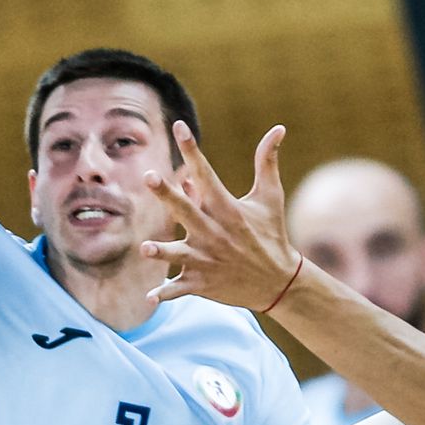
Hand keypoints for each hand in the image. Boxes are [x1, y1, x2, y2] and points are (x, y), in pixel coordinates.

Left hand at [140, 122, 301, 310]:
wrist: (278, 282)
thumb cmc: (270, 234)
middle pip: (185, 209)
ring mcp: (207, 259)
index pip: (206, 173)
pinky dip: (165, 293)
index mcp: (227, 209)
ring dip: (162, 252)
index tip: (178, 127)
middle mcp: (214, 232)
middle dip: (167, 194)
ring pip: (178, 254)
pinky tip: (149, 297)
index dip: (191, 149)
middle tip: (149, 176)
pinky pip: (179, 289)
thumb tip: (278, 128)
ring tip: (146, 248)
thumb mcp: (270, 197)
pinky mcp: (202, 283)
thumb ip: (267, 162)